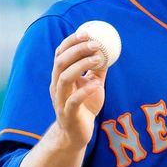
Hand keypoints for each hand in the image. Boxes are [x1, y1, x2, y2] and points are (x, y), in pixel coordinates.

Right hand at [50, 31, 107, 147]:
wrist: (77, 134)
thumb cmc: (85, 107)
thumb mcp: (93, 85)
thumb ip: (97, 70)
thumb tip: (109, 52)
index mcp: (60, 76)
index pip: (60, 54)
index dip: (71, 41)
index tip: (86, 32)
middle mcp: (57, 86)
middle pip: (60, 62)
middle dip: (77, 50)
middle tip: (95, 44)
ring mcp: (60, 100)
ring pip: (64, 78)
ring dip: (81, 66)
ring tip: (98, 59)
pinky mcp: (68, 114)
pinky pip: (74, 100)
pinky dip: (85, 90)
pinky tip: (97, 84)